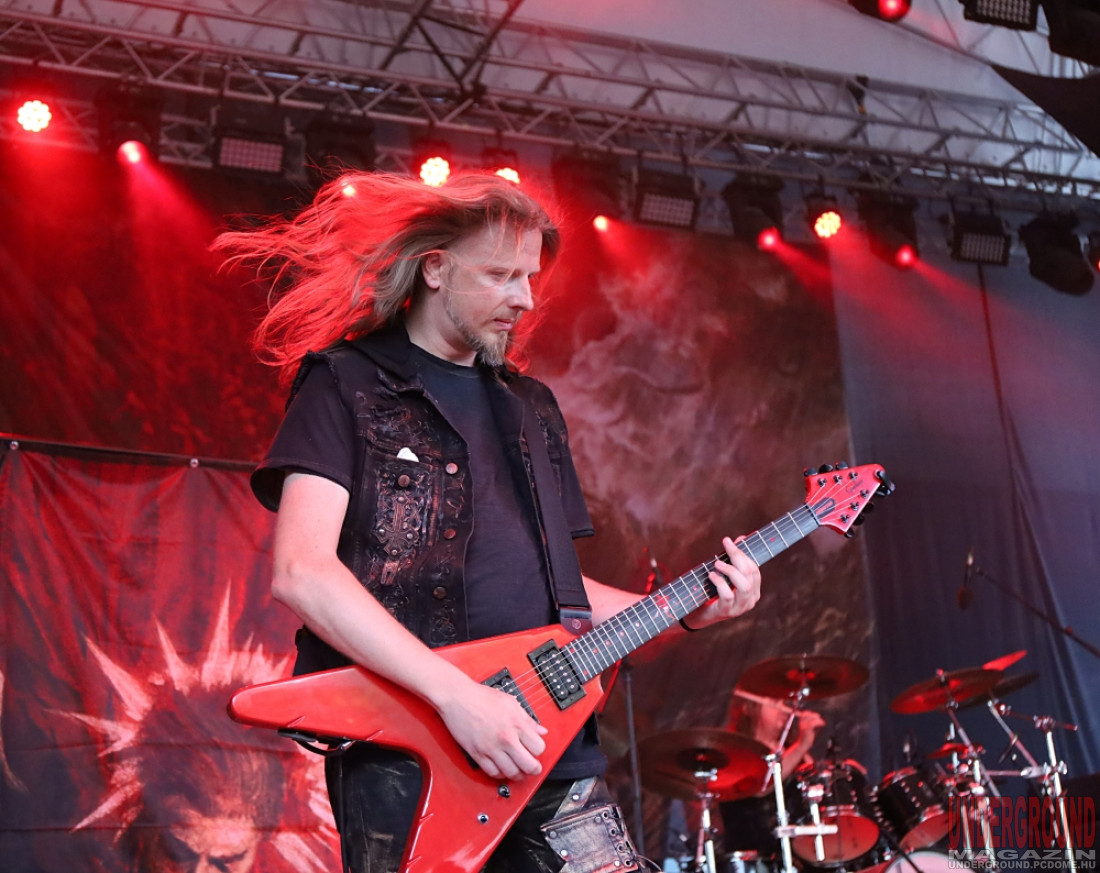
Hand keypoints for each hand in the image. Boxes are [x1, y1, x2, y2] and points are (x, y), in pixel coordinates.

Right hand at [433, 677, 547, 779]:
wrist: (457, 697)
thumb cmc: (481, 696)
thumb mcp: (510, 702)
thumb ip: (527, 719)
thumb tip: (541, 730)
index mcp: (516, 723)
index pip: (538, 747)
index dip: (539, 750)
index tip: (536, 750)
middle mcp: (505, 738)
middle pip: (528, 765)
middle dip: (534, 769)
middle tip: (533, 768)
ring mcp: (491, 748)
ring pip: (511, 772)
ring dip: (517, 774)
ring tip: (518, 771)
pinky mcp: (477, 754)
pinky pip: (492, 772)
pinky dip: (500, 774)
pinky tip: (502, 769)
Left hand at [683, 536, 760, 628]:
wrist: (702, 614)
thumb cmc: (716, 591)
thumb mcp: (725, 574)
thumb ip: (734, 559)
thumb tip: (741, 538)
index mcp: (754, 590)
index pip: (754, 570)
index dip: (743, 554)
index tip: (731, 542)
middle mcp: (750, 600)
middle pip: (750, 575)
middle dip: (738, 557)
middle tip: (725, 545)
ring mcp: (740, 608)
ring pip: (744, 586)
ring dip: (731, 571)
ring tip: (717, 563)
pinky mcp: (727, 612)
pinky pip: (727, 596)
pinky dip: (720, 583)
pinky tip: (711, 575)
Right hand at [797, 710, 825, 735]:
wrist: (802, 744)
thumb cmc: (806, 737)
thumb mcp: (808, 728)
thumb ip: (812, 723)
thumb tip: (818, 719)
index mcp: (801, 721)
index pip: (805, 713)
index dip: (812, 713)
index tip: (817, 715)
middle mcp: (801, 722)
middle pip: (809, 714)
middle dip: (816, 715)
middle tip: (820, 718)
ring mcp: (804, 725)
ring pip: (812, 718)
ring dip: (818, 719)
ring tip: (822, 722)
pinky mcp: (807, 729)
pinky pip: (814, 723)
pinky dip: (819, 722)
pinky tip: (822, 724)